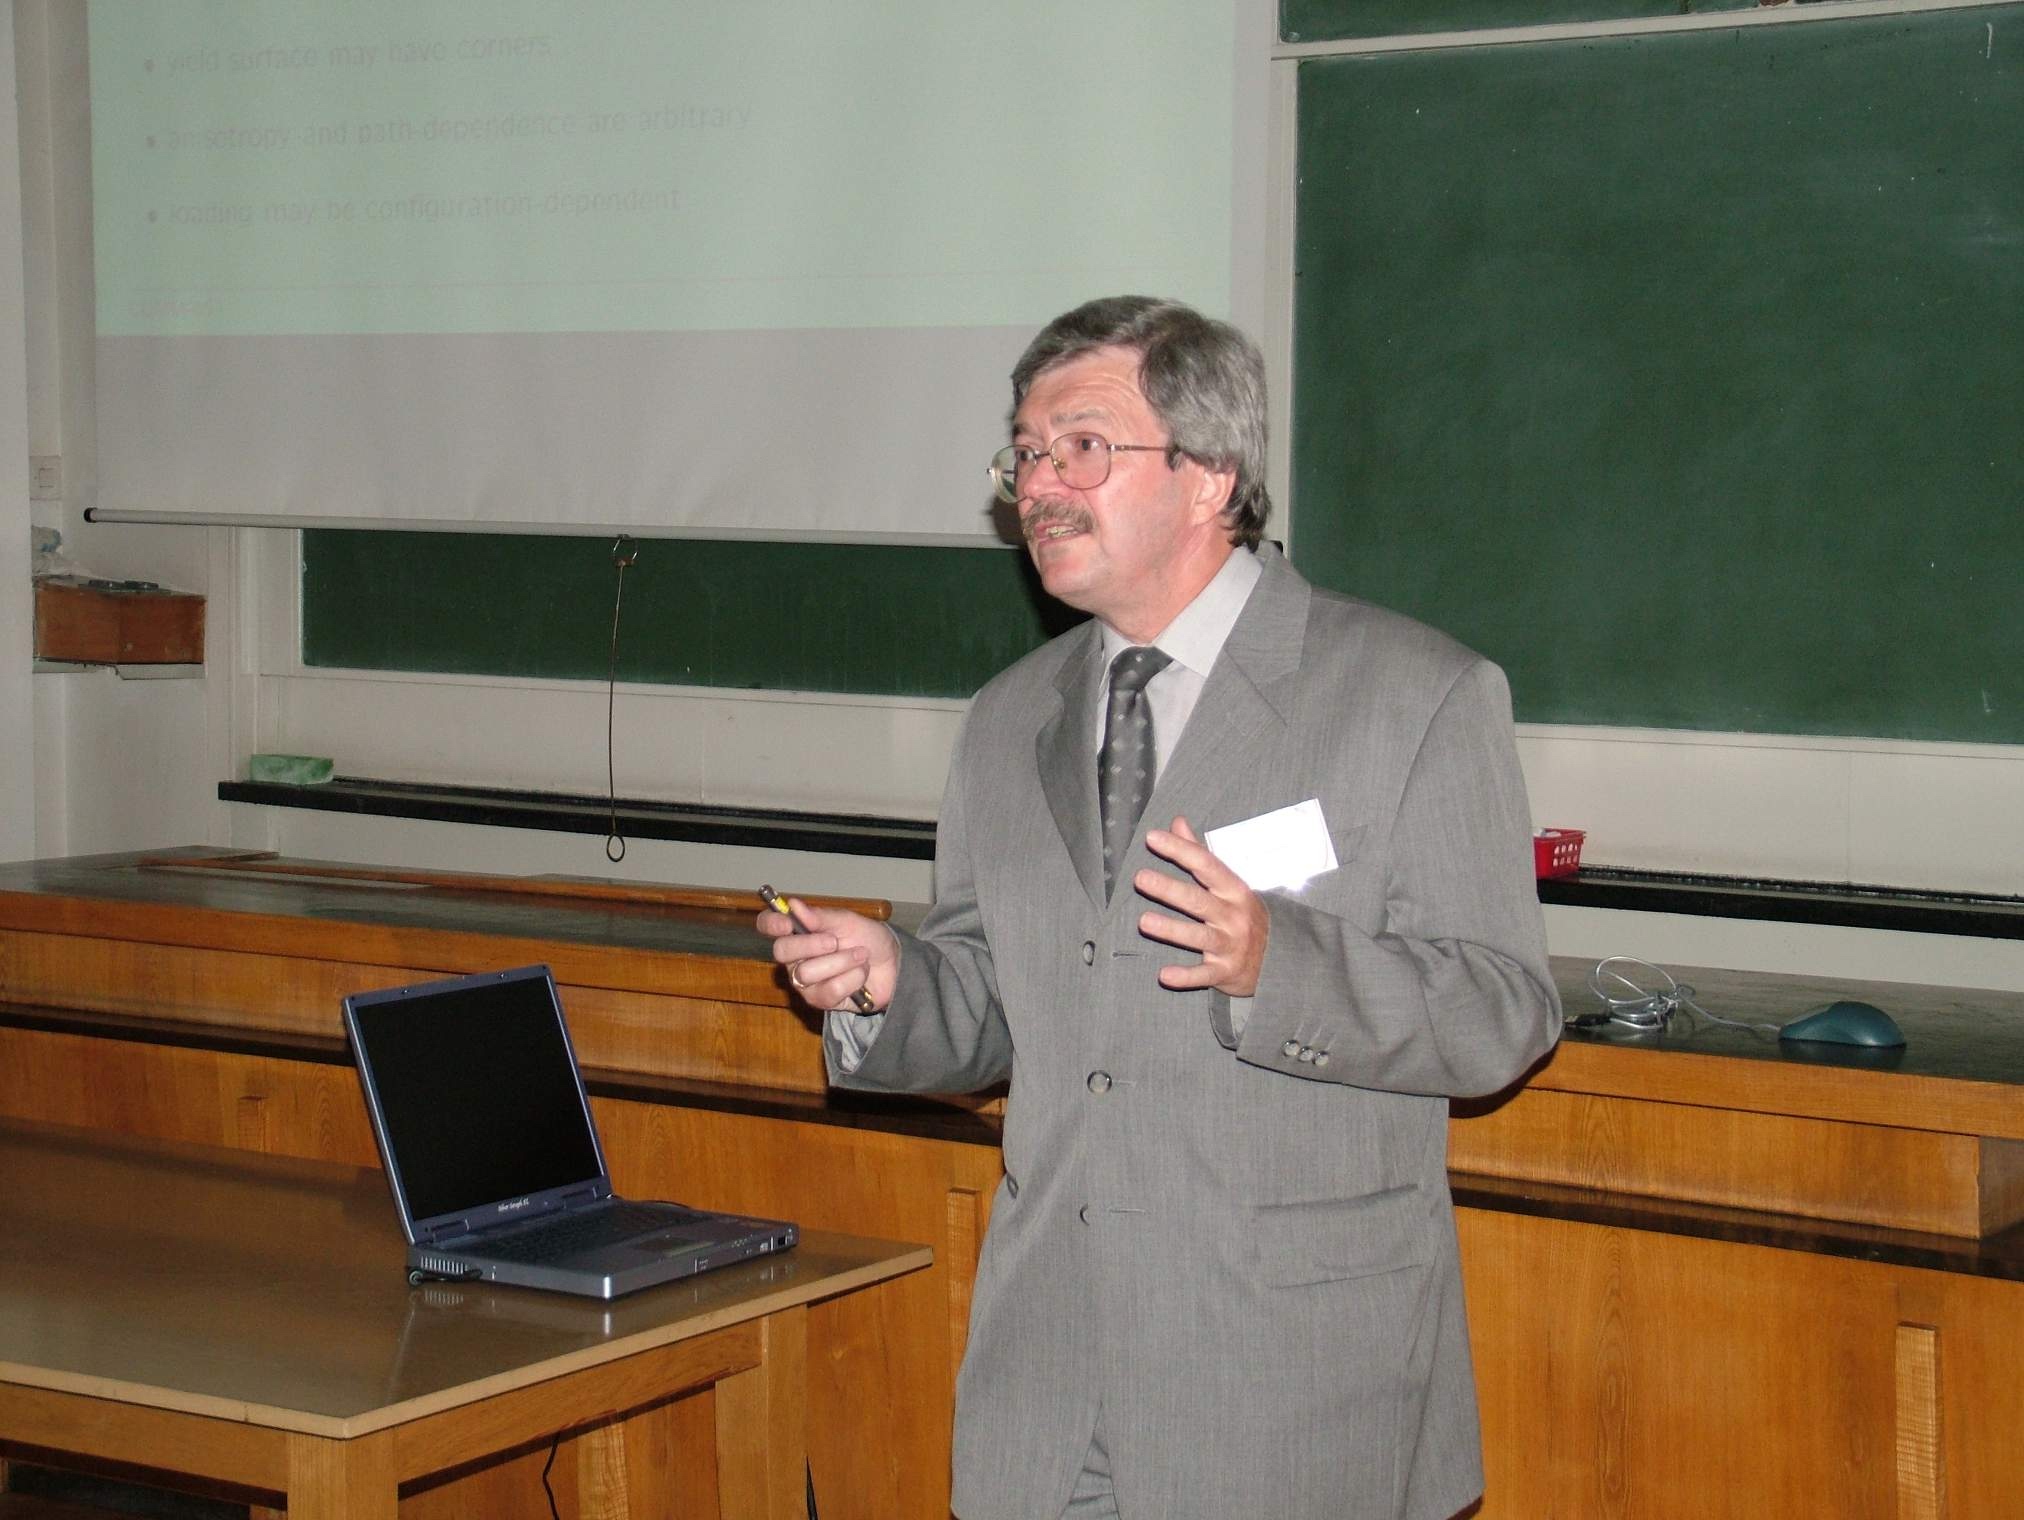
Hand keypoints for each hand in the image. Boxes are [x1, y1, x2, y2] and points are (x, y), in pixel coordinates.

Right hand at [755, 898, 897, 1012]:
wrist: (892, 964)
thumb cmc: (867, 939)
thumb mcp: (848, 921)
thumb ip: (821, 916)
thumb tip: (795, 905)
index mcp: (798, 932)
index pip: (768, 925)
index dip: (771, 923)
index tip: (786, 922)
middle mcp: (795, 958)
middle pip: (781, 951)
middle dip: (811, 944)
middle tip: (835, 941)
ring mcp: (805, 982)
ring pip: (807, 972)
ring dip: (841, 962)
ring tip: (860, 956)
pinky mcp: (821, 1001)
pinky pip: (829, 990)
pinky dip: (852, 978)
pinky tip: (860, 974)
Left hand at [1135, 816, 1269, 995]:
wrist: (1282, 960)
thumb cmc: (1245, 916)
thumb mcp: (1230, 884)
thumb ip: (1201, 854)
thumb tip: (1177, 823)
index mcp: (1234, 890)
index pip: (1206, 865)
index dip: (1180, 850)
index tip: (1153, 838)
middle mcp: (1233, 916)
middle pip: (1198, 900)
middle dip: (1169, 889)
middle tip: (1140, 877)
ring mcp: (1230, 945)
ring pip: (1198, 936)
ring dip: (1171, 930)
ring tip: (1143, 921)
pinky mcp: (1225, 972)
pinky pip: (1204, 974)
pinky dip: (1186, 976)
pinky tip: (1164, 975)